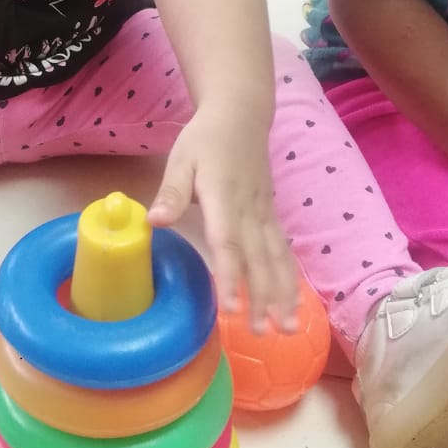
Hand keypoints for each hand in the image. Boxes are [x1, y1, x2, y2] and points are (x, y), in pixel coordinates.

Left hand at [148, 101, 297, 332]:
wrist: (241, 116)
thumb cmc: (206, 139)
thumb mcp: (181, 159)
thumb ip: (171, 192)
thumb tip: (155, 222)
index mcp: (223, 197)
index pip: (228, 242)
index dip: (231, 275)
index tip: (231, 306)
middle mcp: (249, 210)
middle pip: (257, 259)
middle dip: (261, 297)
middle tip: (261, 332)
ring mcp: (265, 214)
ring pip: (277, 259)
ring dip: (282, 295)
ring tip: (287, 329)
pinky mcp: (271, 216)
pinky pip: (283, 251)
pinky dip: (290, 279)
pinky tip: (292, 304)